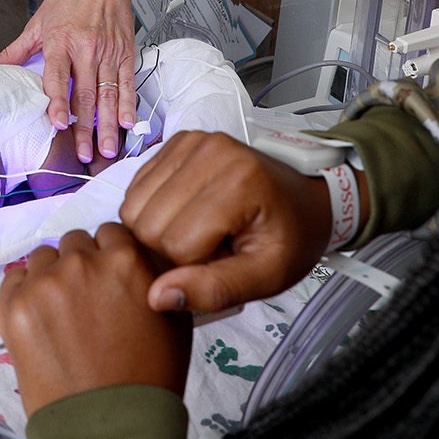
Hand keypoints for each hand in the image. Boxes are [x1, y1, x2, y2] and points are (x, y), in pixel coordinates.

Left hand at [0, 0, 138, 161]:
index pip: (58, 76)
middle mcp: (86, 48)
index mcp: (61, 40)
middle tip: (84, 153)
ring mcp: (108, 52)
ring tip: (105, 148)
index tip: (57, 123)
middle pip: (85, 94)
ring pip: (108, 94)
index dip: (57, 101)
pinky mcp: (125, 52)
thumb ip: (14, 51)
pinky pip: (127, 83)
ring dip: (107, 124)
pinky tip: (126, 123)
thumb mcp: (37, 22)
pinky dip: (128, 105)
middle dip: (85, 127)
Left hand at [0, 224, 191, 413]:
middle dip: (82, 265)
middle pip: (76, 242)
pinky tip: (40, 318)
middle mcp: (82, 263)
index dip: (112, 256)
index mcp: (126, 259)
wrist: (109, 428)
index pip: (112, 232)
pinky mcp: (14, 307)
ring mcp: (44, 284)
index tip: (109, 277)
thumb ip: (156, 276)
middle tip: (87, 301)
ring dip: (52, 277)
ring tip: (63, 315)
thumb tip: (140, 257)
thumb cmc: (148, 379)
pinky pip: (13, 278)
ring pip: (43, 257)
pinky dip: (24, 292)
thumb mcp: (174, 318)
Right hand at [121, 131, 348, 311]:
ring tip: (202, 229)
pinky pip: (137, 189)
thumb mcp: (267, 276)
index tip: (227, 259)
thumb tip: (156, 297)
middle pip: (148, 225)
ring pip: (134, 207)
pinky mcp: (176, 141)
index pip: (178, 245)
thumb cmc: (290, 237)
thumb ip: (215, 290)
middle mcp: (210, 150)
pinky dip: (154, 210)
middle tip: (214, 246)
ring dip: (161, 230)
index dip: (197, 267)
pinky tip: (189, 213)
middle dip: (174, 249)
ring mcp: (190, 141)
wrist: (303, 199)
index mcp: (238, 182)